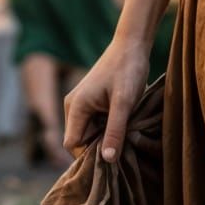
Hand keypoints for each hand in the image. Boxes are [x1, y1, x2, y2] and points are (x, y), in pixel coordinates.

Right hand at [62, 38, 150, 161]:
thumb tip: (108, 160)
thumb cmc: (128, 69)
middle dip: (99, 146)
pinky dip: (108, 127)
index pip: (73, 144)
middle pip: (80, 140)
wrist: (132, 44)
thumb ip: (115, 130)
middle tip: (124, 145)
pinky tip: (124, 123)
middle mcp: (73, 106)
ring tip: (126, 132)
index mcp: (75, 107)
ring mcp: (81, 104)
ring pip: (90, 132)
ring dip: (105, 136)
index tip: (113, 156)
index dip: (90, 154)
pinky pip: (95, 123)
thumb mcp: (125, 102)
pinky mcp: (91, 102)